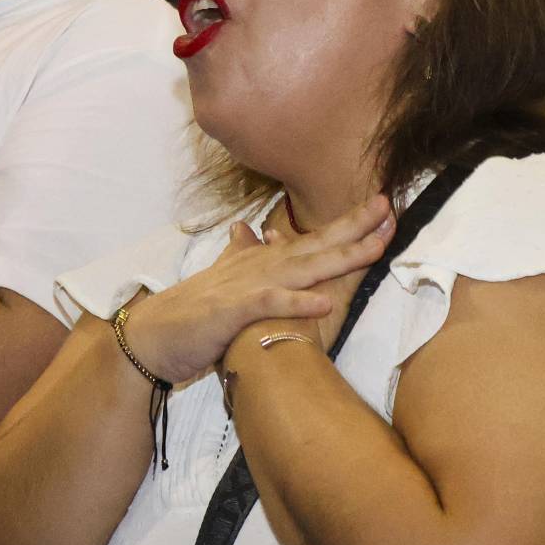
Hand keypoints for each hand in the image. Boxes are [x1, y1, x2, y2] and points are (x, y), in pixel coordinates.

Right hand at [120, 195, 392, 384]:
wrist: (154, 336)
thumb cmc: (193, 313)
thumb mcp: (223, 278)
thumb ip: (240, 253)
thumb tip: (248, 230)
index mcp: (263, 260)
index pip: (313, 239)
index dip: (348, 224)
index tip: (381, 208)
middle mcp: (261, 266)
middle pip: (316, 245)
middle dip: (355, 227)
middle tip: (389, 208)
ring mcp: (247, 286)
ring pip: (302, 268)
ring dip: (339, 256)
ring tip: (375, 246)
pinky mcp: (233, 312)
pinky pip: (270, 305)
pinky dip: (297, 303)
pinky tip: (324, 301)